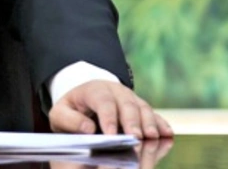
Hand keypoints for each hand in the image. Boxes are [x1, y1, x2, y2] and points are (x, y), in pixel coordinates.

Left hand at [49, 80, 173, 138]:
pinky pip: (155, 115)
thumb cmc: (72, 110)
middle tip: (135, 138)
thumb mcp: (60, 113)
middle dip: (132, 122)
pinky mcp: (142, 109)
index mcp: (95, 90)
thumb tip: (88, 129)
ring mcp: (132, 99)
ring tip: (151, 137)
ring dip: (149, 123)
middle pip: (127, 104)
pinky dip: (161, 124)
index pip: (103, 102)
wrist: (86, 99)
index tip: (110, 135)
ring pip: (144, 108)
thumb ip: (69, 120)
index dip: (108, 118)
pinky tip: (167, 134)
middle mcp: (116, 91)